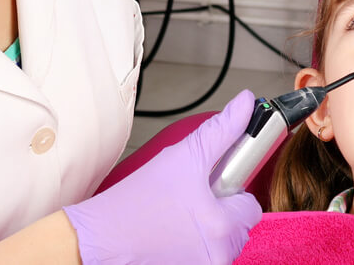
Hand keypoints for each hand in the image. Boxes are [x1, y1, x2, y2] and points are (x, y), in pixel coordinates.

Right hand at [64, 89, 261, 264]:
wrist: (102, 238)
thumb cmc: (136, 200)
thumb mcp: (182, 156)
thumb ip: (220, 130)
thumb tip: (245, 103)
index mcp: (223, 225)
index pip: (251, 205)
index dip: (230, 189)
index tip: (209, 184)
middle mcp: (220, 254)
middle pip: (239, 224)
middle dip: (220, 208)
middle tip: (188, 198)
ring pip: (223, 241)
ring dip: (209, 227)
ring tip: (177, 215)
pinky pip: (207, 255)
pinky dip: (195, 244)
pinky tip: (172, 233)